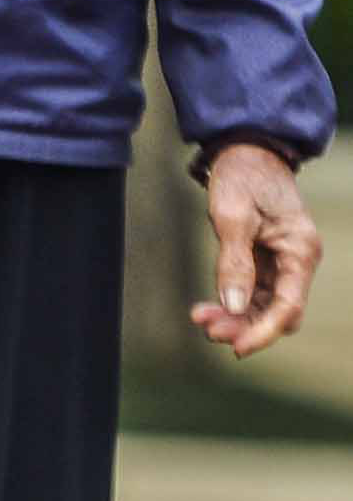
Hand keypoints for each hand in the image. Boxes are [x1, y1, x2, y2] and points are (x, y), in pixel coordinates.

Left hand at [191, 144, 318, 359]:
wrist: (245, 152)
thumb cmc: (242, 178)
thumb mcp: (233, 217)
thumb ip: (234, 262)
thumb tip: (235, 304)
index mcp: (300, 251)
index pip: (288, 307)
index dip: (263, 331)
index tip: (236, 348)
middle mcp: (298, 261)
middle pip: (278, 311)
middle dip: (246, 326)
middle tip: (206, 329)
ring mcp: (283, 262)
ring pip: (264, 305)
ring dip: (236, 317)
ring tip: (200, 318)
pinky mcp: (266, 260)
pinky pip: (254, 292)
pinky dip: (233, 302)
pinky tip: (207, 307)